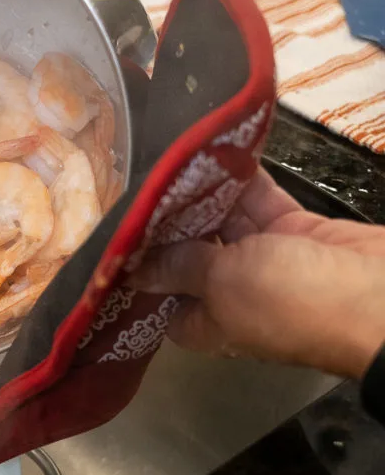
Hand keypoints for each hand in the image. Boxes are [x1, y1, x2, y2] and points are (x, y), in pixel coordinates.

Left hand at [127, 168, 384, 378]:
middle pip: (190, 251)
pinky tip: (218, 152)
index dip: (140, 264)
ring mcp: (266, 262)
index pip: (160, 293)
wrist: (382, 299)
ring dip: (204, 193)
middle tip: (140, 177)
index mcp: (206, 322)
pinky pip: (262, 204)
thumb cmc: (291, 299)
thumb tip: (129, 270)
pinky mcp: (298, 234)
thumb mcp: (223, 283)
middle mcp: (231, 294)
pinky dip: (245, 182)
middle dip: (170, 217)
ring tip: (172, 156)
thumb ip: (180, 267)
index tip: (117, 227)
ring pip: (225, 222)